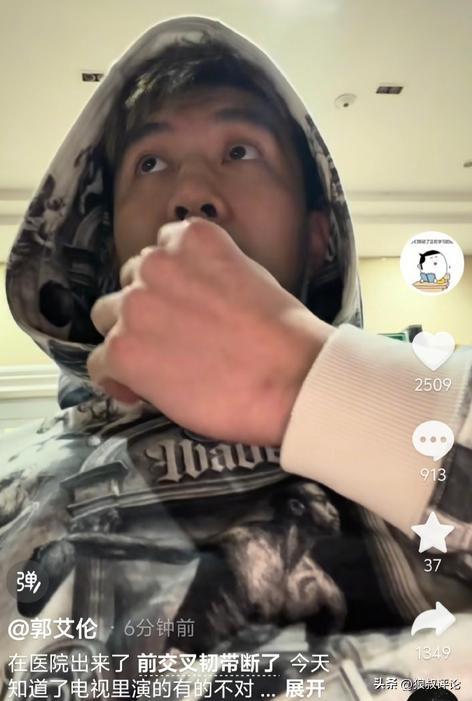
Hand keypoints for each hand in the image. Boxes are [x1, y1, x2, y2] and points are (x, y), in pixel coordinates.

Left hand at [87, 218, 332, 444]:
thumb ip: (210, 274)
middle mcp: (155, 264)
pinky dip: (115, 378)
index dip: (166, 284)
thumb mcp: (250, 277)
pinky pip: (98, 362)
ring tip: (154, 366)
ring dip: (126, 337)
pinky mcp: (124, 350)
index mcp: (191, 239)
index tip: (178, 308)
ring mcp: (135, 306)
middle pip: (129, 284)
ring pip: (105, 318)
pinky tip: (137, 392)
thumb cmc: (284, 336)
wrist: (290, 378)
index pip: (159, 252)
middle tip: (172, 341)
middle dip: (146, 309)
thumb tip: (192, 300)